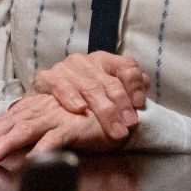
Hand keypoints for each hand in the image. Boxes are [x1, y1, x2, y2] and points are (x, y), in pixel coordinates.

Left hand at [0, 93, 126, 164]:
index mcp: (34, 108)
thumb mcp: (52, 120)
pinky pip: (55, 139)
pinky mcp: (74, 127)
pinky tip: (31, 160)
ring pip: (26, 129)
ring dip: (6, 144)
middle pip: (9, 124)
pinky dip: (43, 149)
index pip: (4, 120)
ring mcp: (56, 117)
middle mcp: (41, 110)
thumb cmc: (83, 117)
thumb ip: (30, 127)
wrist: (116, 110)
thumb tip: (2, 136)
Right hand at [30, 52, 147, 140]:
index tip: (140, 105)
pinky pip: (60, 86)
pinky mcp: (46, 78)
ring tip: (114, 129)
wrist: (44, 109)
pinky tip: (80, 109)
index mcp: (104, 61)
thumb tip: (146, 85)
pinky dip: (70, 97)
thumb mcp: (109, 93)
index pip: (126, 66)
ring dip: (103, 109)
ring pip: (89, 87)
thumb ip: (130, 87)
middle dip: (121, 105)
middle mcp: (85, 62)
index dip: (135, 85)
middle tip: (129, 124)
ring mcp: (65, 68)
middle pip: (109, 82)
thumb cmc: (84, 101)